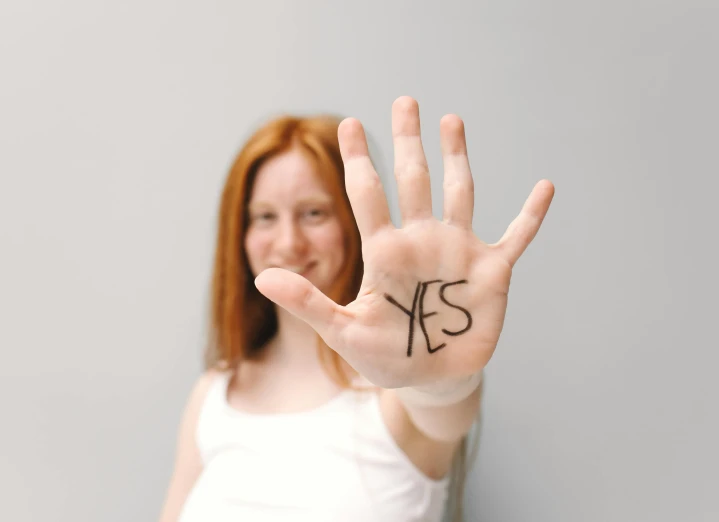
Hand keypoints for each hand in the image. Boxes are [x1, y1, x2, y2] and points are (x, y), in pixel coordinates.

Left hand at [254, 96, 553, 388]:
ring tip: (452, 120)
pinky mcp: (491, 273)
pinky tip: (545, 187)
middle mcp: (421, 241)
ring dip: (457, 159)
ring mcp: (458, 253)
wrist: (428, 379)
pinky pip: (516, 237)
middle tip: (405, 101)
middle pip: (413, 180)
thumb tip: (263, 277)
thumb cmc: (384, 356)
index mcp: (385, 252)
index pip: (368, 195)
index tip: (351, 124)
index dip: (360, 159)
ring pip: (459, 194)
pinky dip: (531, 216)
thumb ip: (308, 304)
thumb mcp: (342, 331)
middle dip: (409, 141)